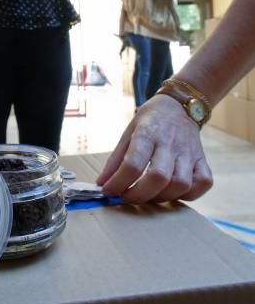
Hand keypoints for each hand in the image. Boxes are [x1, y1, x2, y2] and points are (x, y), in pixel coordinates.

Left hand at [96, 94, 212, 203]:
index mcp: (147, 133)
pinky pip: (203, 183)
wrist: (179, 106)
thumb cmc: (150, 121)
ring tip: (148, 195)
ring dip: (162, 197)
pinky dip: (189, 194)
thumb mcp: (128, 132)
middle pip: (158, 177)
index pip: (133, 164)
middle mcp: (170, 143)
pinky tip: (174, 192)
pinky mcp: (202, 159)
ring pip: (180, 184)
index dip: (118, 183)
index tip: (109, 192)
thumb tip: (102, 185)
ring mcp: (189, 152)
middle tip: (126, 197)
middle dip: (139, 195)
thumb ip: (116, 160)